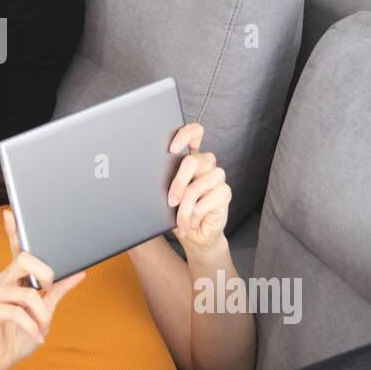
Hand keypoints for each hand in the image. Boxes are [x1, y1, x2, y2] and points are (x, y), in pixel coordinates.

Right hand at [0, 209, 86, 369]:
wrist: (0, 360)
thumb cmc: (20, 334)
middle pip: (23, 260)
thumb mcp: (45, 312)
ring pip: (25, 293)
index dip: (13, 230)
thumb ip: (58, 291)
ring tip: (43, 329)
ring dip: (41, 315)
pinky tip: (36, 336)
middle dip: (44, 274)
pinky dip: (32, 327)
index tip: (12, 212)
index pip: (16, 248)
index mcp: (15, 277)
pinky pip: (16, 311)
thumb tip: (79, 272)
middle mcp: (2, 281)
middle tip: (50, 290)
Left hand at [166, 122, 230, 253]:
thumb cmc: (176, 212)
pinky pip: (206, 201)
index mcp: (191, 157)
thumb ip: (162, 181)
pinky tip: (192, 224)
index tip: (171, 149)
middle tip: (170, 202)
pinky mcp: (225, 192)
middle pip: (192, 161)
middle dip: (178, 184)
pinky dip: (194, 216)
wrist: (195, 236)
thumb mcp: (165, 196)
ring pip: (196, 186)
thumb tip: (145, 177)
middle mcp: (206, 163)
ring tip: (180, 222)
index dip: (185, 135)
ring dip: (184, 209)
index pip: (195, 132)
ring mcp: (218, 176)